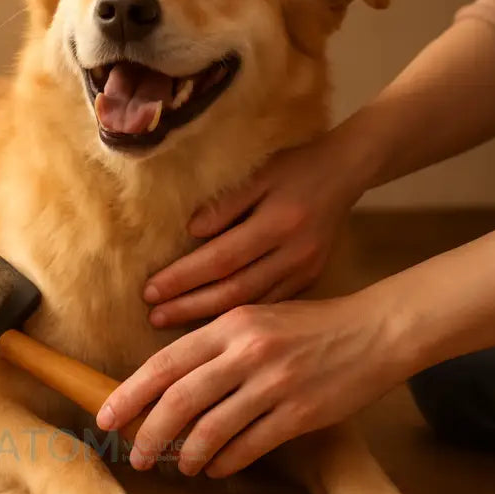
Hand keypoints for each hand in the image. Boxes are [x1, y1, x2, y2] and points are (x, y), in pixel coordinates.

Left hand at [97, 292, 407, 476]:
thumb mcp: (255, 318)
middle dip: (149, 432)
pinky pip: (248, 446)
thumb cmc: (308, 326)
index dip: (130, 393)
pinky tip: (215, 467)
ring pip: (211, 429)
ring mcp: (274, 384)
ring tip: (179, 465)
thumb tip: (167, 383)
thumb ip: (214, 346)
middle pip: (179, 400)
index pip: (165, 362)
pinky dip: (225, 461)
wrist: (373, 330)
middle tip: (136, 454)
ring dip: (187, 454)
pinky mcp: (299, 413)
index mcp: (229, 324)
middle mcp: (247, 352)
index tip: (106, 416)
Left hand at [144, 137, 369, 327]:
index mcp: (279, 223)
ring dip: (209, 318)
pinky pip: (269, 305)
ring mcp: (305, 271)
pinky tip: (210, 325)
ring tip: (172, 324)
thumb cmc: (293, 167)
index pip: (221, 258)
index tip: (150, 291)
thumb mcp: (259, 173)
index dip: (184, 277)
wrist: (344, 173)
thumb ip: (226, 203)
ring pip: (251, 303)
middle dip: (190, 305)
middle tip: (153, 316)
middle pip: (234, 289)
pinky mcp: (310, 280)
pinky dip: (238, 317)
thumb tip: (192, 232)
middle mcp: (294, 253)